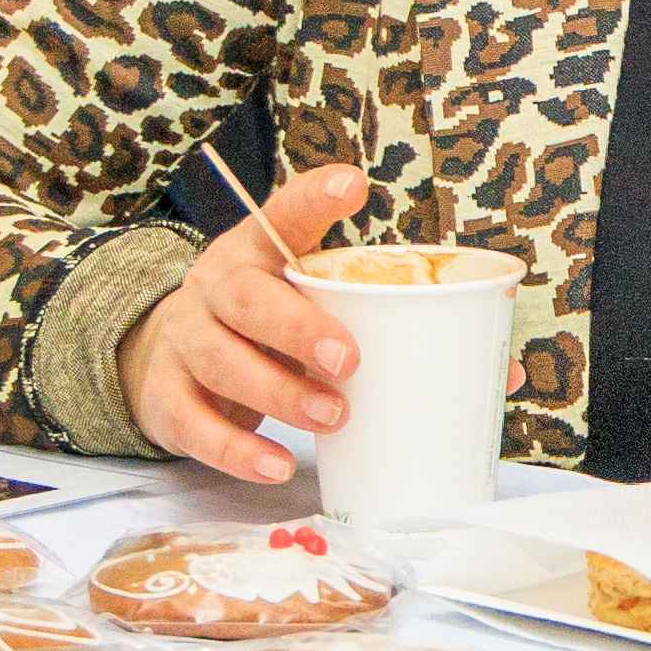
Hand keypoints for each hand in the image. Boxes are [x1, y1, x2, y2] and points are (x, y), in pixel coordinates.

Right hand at [121, 161, 372, 482]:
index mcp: (252, 253)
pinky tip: (274, 464)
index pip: (280, 217)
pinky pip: (195, 425)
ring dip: (277, 393)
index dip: (313, 202)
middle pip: (245, 299)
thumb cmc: (259, 322)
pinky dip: (235, 449)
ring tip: (330, 418)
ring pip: (220, 362)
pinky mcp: (165, 398)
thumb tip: (485, 357)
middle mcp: (212, 289)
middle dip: (296, 328)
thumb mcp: (299, 295)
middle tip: (347, 360)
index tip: (351, 187)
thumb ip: (368, 306)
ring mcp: (183, 343)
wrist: (164, 355)